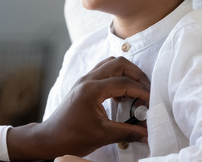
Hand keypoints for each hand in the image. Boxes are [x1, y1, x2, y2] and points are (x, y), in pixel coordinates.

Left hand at [7, 57, 149, 160]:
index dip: (141, 90)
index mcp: (91, 89)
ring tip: (136, 90)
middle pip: (118, 63)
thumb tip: (147, 133)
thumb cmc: (72, 136)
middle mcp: (87, 80)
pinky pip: (103, 72)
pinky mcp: (83, 85)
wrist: (51, 138)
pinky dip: (116, 78)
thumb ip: (127, 132)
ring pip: (110, 64)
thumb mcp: (103, 135)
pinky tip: (122, 94)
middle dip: (136, 74)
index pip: (123, 82)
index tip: (151, 101)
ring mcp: (84, 80)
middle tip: (146, 89)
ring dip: (126, 73)